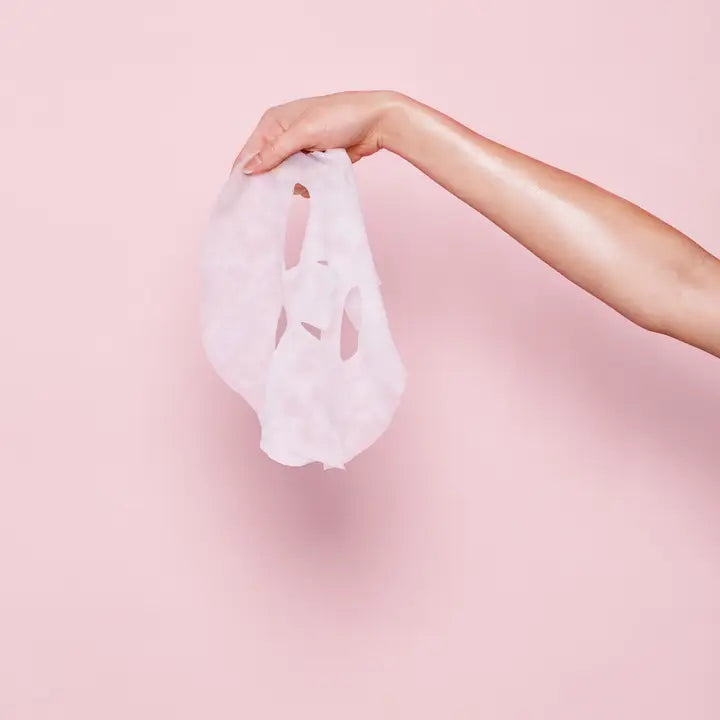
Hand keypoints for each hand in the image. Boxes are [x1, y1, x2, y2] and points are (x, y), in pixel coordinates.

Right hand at [233, 91, 402, 183]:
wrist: (376, 122)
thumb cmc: (340, 117)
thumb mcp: (304, 133)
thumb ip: (275, 152)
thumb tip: (247, 170)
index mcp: (273, 122)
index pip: (249, 152)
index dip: (245, 174)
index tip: (242, 199)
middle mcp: (282, 135)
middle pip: (266, 167)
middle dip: (272, 181)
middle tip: (278, 195)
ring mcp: (299, 149)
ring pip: (284, 176)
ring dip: (293, 183)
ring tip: (306, 180)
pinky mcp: (314, 160)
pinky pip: (302, 179)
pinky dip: (307, 183)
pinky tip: (316, 182)